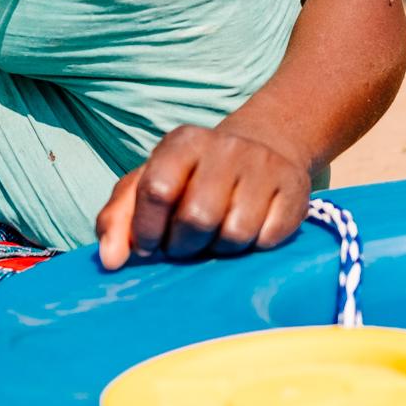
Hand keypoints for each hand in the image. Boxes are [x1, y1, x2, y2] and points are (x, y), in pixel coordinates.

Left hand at [95, 126, 311, 269]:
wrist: (262, 148)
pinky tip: (251, 231)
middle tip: (187, 244)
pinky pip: (268, 238)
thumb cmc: (192, 178)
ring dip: (221, 249)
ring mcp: (264, 166)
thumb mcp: (148, 186)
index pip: (157, 190)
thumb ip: (118, 220)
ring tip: (217, 237)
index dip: (148, 229)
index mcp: (182, 143)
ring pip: (235, 233)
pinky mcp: (294, 188)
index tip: (150, 246)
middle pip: (197, 218)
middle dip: (185, 245)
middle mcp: (225, 147)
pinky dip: (255, 246)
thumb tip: (110, 261)